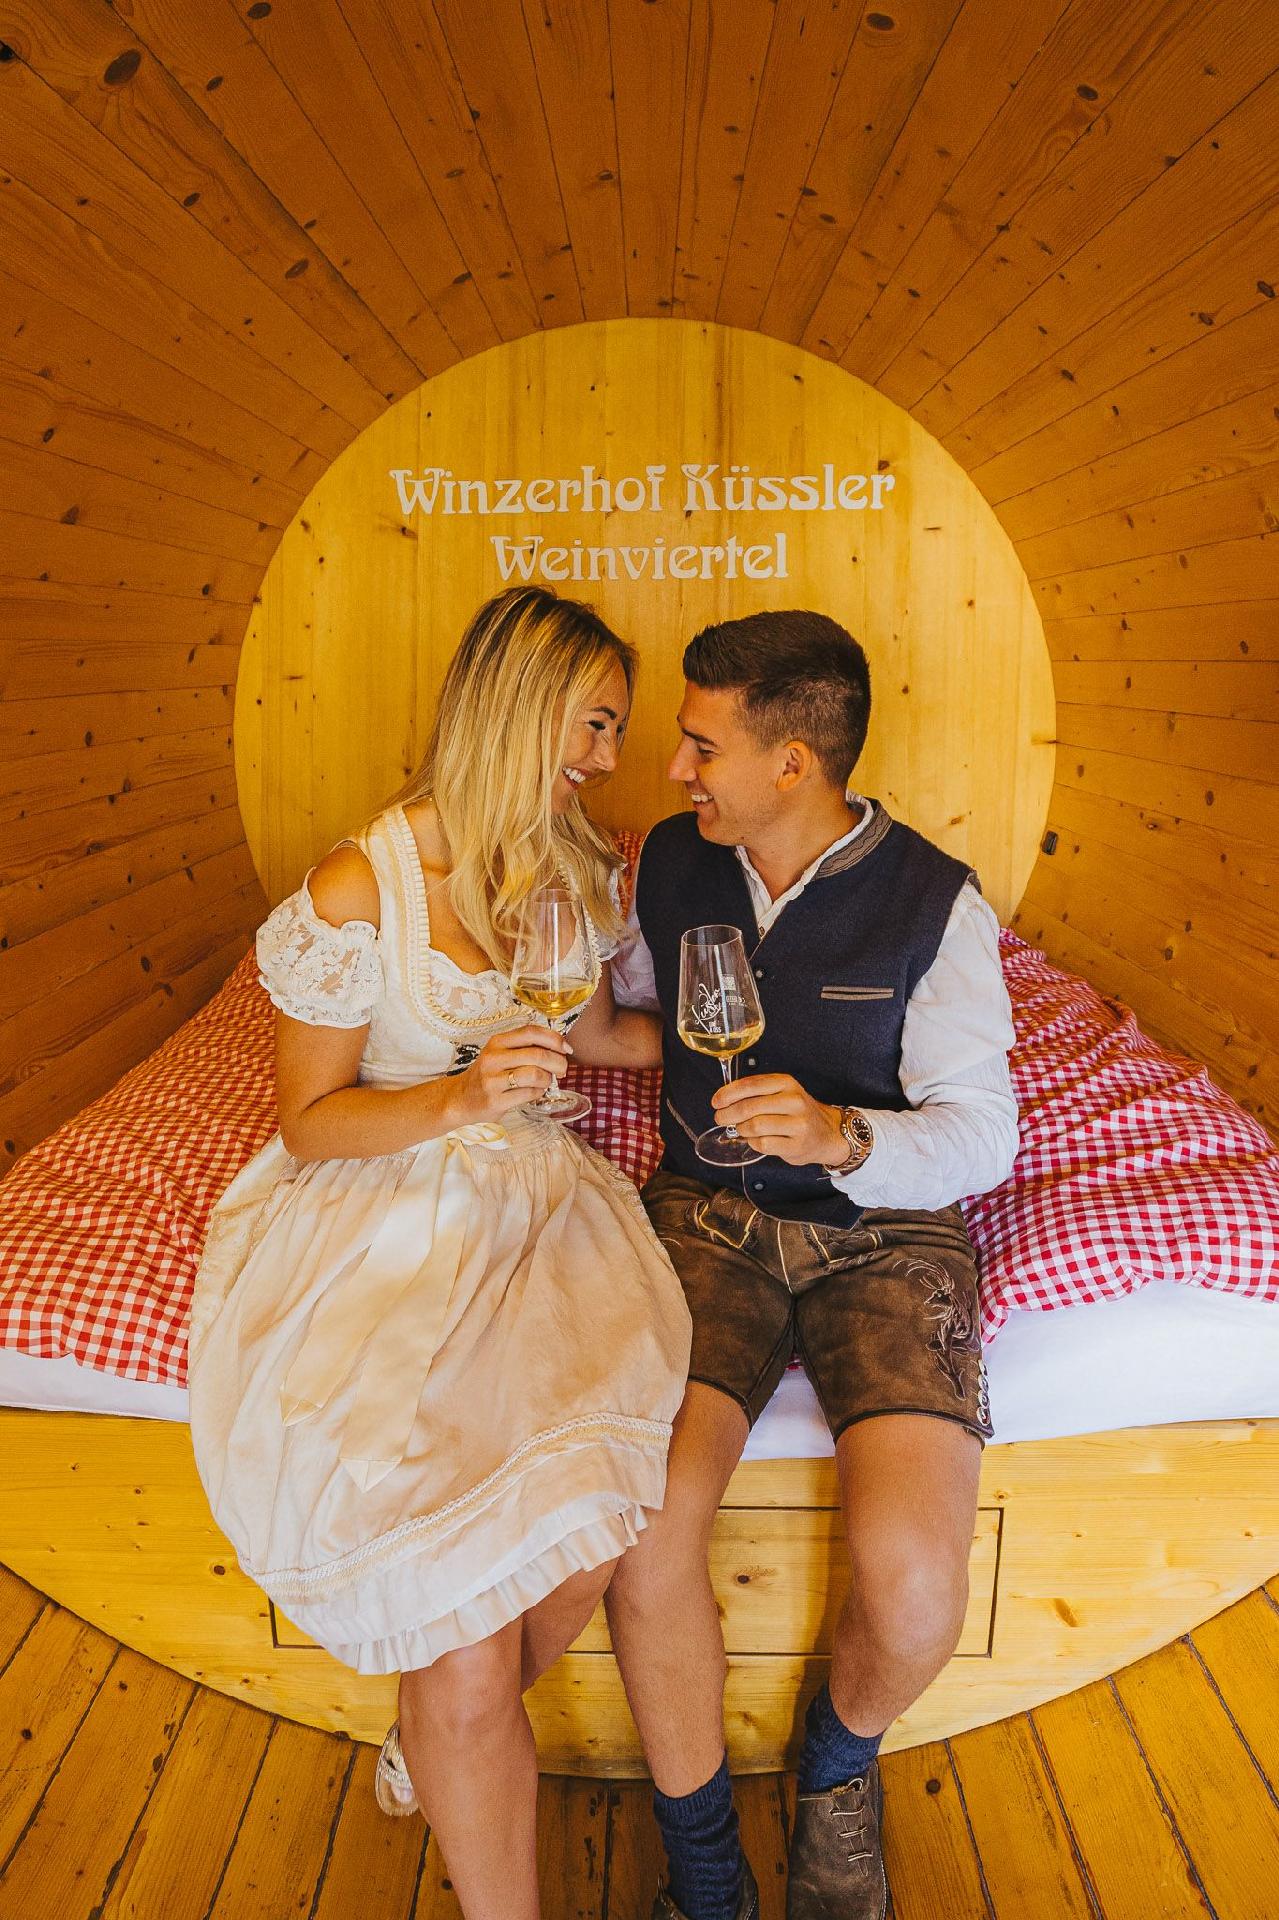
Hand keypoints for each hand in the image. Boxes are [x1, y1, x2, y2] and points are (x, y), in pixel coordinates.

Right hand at [452, 1024, 570, 1123]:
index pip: (531, 1032)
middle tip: (562, 1069)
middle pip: (538, 1054)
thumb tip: (561, 1048)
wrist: (460, 1099)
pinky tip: (535, 1092)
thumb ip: (526, 1048)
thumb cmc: (488, 1075)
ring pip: (535, 1074)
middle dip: (558, 1062)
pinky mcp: (495, 1100)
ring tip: (546, 1082)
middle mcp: (493, 1058)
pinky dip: (539, 1093)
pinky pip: (529, 1094)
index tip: (566, 1048)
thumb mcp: (501, 1053)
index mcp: (497, 1042)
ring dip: (548, 1079)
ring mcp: (492, 1080)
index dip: (554, 1039)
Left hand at [711, 1073, 845, 1166]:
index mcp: (786, 1083)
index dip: (728, 1094)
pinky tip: (756, 1140)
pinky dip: (753, 1143)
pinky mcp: (797, 1145)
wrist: (827, 1133)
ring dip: (741, 1129)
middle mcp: (794, 1101)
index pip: (750, 1085)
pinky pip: (763, 1144)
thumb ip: (755, 1093)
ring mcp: (798, 1124)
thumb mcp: (781, 1092)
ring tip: (742, 1129)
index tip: (716, 1102)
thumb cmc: (796, 1112)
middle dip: (728, 1114)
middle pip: (748, 1107)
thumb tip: (722, 1100)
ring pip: (754, 1127)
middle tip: (720, 1118)